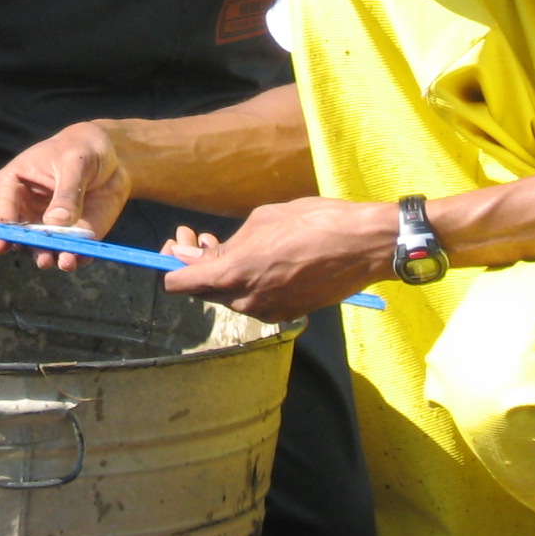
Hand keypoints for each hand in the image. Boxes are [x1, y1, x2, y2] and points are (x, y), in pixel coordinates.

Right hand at [0, 122, 132, 268]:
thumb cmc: (82, 149)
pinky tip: (83, 257)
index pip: (1, 206)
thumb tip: (55, 224)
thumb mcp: (76, 162)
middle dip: (29, 248)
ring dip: (51, 258)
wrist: (110, 157)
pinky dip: (76, 258)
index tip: (9, 239)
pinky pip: (68, 252)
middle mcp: (24, 210)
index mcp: (12, 183)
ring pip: (40, 248)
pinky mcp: (69, 237)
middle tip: (41, 258)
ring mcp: (45, 227)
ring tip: (65, 261)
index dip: (4, 225)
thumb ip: (67, 191)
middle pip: (18, 235)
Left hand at [161, 196, 395, 320]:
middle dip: (197, 266)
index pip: (179, 285)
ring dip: (224, 273)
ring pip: (229, 296)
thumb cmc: (312, 223)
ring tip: (232, 242)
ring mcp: (267, 311)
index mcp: (232, 275)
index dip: (172, 266)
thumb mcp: (261, 221)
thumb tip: (190, 253)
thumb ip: (223, 244)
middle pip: (202, 291)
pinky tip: (260, 260)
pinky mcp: (288, 314)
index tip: (177, 248)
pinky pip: (255, 300)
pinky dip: (249, 283)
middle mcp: (245, 301)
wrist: (362, 245)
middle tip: (203, 238)